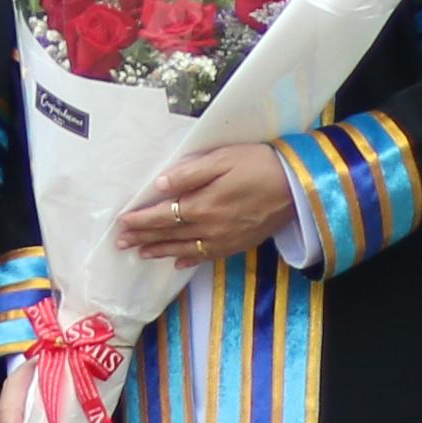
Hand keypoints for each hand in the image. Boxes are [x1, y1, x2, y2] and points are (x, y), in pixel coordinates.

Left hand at [114, 140, 293, 269]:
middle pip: (169, 235)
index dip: (140, 220)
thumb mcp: (223, 159)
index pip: (162, 216)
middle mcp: (210, 228)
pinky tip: (178, 263)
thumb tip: (160, 186)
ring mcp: (225, 240)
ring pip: (185, 249)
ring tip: (142, 254)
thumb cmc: (259, 165)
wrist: (300, 186)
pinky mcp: (239, 244)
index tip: (122, 222)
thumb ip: (190, 174)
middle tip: (121, 243)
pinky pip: (207, 257)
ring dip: (161, 252)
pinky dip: (190, 260)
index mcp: (203, 206)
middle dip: (143, 238)